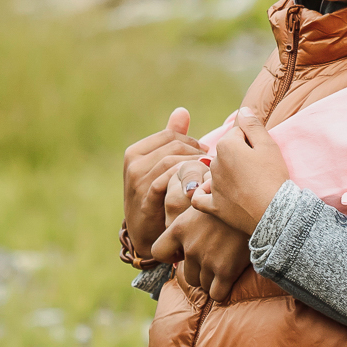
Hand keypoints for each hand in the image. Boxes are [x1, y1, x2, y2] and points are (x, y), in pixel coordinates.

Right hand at [122, 108, 201, 258]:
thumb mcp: (161, 166)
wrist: (146, 235)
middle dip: (197, 152)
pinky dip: (186, 179)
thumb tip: (182, 111)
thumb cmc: (157, 198)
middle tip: (213, 163)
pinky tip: (200, 186)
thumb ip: (171, 139)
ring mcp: (137, 182)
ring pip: (172, 161)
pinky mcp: (144, 199)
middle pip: (173, 146)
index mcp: (135, 152)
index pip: (170, 135)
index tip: (207, 152)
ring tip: (210, 173)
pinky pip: (167, 180)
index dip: (192, 141)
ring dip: (195, 165)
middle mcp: (133, 164)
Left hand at [151, 206, 252, 302]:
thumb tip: (188, 212)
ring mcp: (208, 260)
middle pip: (187, 274)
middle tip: (214, 257)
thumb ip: (192, 215)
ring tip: (224, 264)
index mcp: (180, 228)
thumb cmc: (232, 199)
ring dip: (211, 278)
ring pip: (201, 284)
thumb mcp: (204, 200)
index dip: (170, 256)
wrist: (258, 204)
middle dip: (199, 270)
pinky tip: (229, 278)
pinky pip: (216, 294)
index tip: (182, 252)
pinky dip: (221, 290)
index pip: (159, 252)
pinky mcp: (226, 271)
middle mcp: (190, 246)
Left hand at [193, 109, 289, 234]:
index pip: (237, 135)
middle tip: (258, 170)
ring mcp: (212, 186)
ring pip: (216, 173)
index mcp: (226, 146)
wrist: (275, 212)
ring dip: (228, 175)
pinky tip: (213, 194)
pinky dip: (204, 194)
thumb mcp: (268, 146)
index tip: (262, 153)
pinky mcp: (214, 206)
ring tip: (248, 185)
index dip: (252, 142)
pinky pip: (199, 198)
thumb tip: (242, 110)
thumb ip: (253, 125)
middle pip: (226, 153)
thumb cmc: (273, 176)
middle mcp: (214, 164)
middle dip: (239, 157)